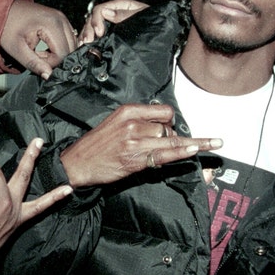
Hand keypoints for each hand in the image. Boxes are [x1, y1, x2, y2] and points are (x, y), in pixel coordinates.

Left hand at [1, 0, 77, 78]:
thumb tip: (49, 76)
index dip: (51, 63)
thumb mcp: (17, 49)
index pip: (63, 53)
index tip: (35, 59)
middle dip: (55, 59)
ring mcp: (62, 18)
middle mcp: (61, 19)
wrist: (1, 11)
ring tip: (39, 52)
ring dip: (58, 54)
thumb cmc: (6, 27)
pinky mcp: (61, 20)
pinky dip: (59, 47)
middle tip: (37, 56)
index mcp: (52, 24)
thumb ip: (34, 64)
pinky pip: (68, 39)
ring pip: (71, 45)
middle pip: (70, 49)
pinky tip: (45, 47)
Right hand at [59, 103, 221, 187]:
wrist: (78, 163)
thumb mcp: (115, 122)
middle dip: (170, 137)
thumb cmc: (97, 145)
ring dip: (173, 147)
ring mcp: (135, 141)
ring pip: (169, 139)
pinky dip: (183, 152)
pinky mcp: (136, 158)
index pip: (164, 111)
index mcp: (128, 110)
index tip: (168, 129)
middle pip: (169, 127)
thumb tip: (163, 126)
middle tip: (157, 146)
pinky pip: (166, 154)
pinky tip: (196, 149)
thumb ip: (138, 120)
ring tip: (164, 152)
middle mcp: (133, 123)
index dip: (170, 121)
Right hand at [79, 0, 148, 43]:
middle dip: (89, 29)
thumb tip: (106, 13)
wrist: (163, 36)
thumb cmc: (155, 24)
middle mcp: (113, 13)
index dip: (97, 20)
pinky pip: (94, 34)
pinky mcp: (109, 33)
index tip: (99, 32)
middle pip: (93, 17)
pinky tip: (84, 46)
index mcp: (120, 6)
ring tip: (83, 45)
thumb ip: (124, 15)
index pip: (101, 9)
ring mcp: (110, 23)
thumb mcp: (142, 17)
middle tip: (87, 41)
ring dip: (86, 34)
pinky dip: (88, 39)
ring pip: (91, 26)